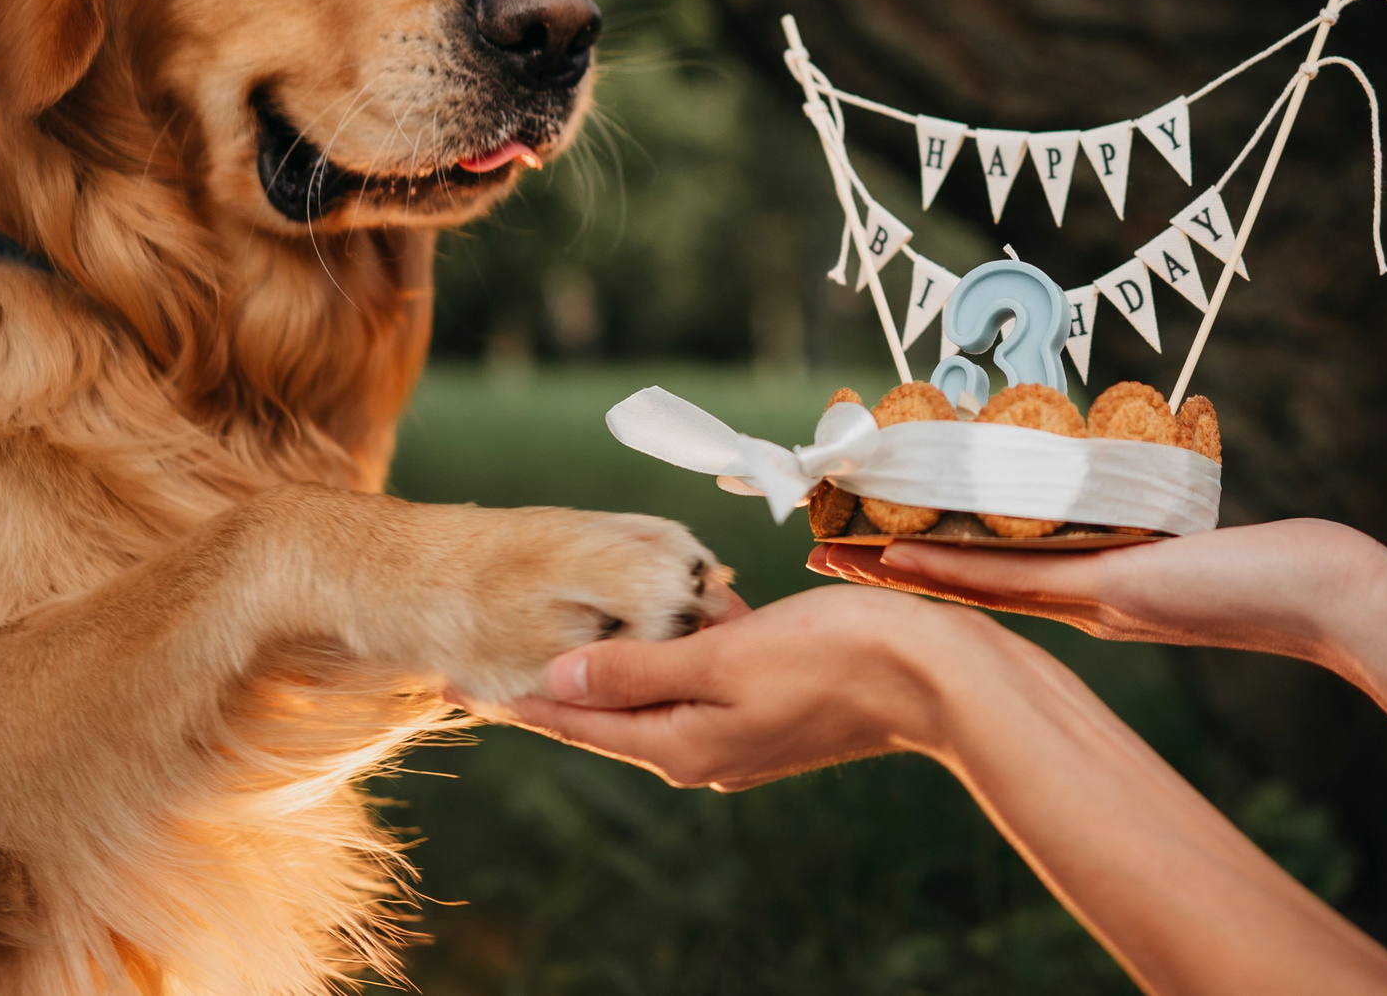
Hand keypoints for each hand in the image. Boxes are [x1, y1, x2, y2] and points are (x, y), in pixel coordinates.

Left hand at [503, 584, 1010, 790]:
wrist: (936, 677)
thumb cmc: (837, 655)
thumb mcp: (724, 655)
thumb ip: (637, 667)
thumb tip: (557, 676)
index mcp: (682, 744)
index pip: (574, 719)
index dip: (510, 696)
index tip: (451, 682)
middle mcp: (701, 753)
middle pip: (605, 714)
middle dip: (553, 683)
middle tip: (485, 659)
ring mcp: (736, 739)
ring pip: (650, 699)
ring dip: (614, 667)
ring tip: (559, 642)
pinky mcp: (765, 717)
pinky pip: (693, 689)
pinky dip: (668, 661)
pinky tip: (666, 632)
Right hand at [809, 518, 1386, 669]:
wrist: (1315, 594)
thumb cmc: (1266, 564)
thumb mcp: (1184, 526)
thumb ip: (1143, 512)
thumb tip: (1122, 480)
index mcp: (1087, 581)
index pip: (982, 566)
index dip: (916, 555)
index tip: (858, 538)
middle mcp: (1073, 595)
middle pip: (958, 575)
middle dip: (886, 561)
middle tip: (814, 547)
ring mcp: (1083, 597)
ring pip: (967, 580)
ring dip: (896, 567)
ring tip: (829, 552)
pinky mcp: (1102, 590)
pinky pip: (1007, 578)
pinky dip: (949, 569)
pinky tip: (900, 557)